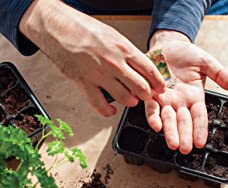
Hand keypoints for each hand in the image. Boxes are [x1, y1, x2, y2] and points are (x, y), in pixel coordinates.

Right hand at [19, 0, 164, 115]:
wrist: (59, 28)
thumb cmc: (86, 30)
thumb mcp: (114, 36)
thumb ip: (129, 54)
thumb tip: (142, 68)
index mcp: (123, 49)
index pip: (149, 70)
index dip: (158, 83)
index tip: (161, 89)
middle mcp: (114, 64)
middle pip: (140, 88)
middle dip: (147, 95)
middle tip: (146, 96)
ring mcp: (99, 75)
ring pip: (125, 98)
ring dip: (130, 101)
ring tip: (130, 99)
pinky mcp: (85, 85)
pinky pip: (101, 106)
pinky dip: (109, 111)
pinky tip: (112, 109)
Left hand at [146, 31, 227, 153]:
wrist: (167, 45)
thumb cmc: (187, 55)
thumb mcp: (206, 63)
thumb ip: (220, 74)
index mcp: (195, 98)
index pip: (199, 117)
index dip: (200, 129)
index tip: (200, 143)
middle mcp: (180, 102)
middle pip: (183, 122)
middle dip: (184, 136)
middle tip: (185, 149)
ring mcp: (166, 100)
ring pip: (168, 119)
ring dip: (170, 132)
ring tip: (173, 144)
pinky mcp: (152, 94)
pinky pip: (152, 107)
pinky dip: (153, 116)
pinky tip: (156, 126)